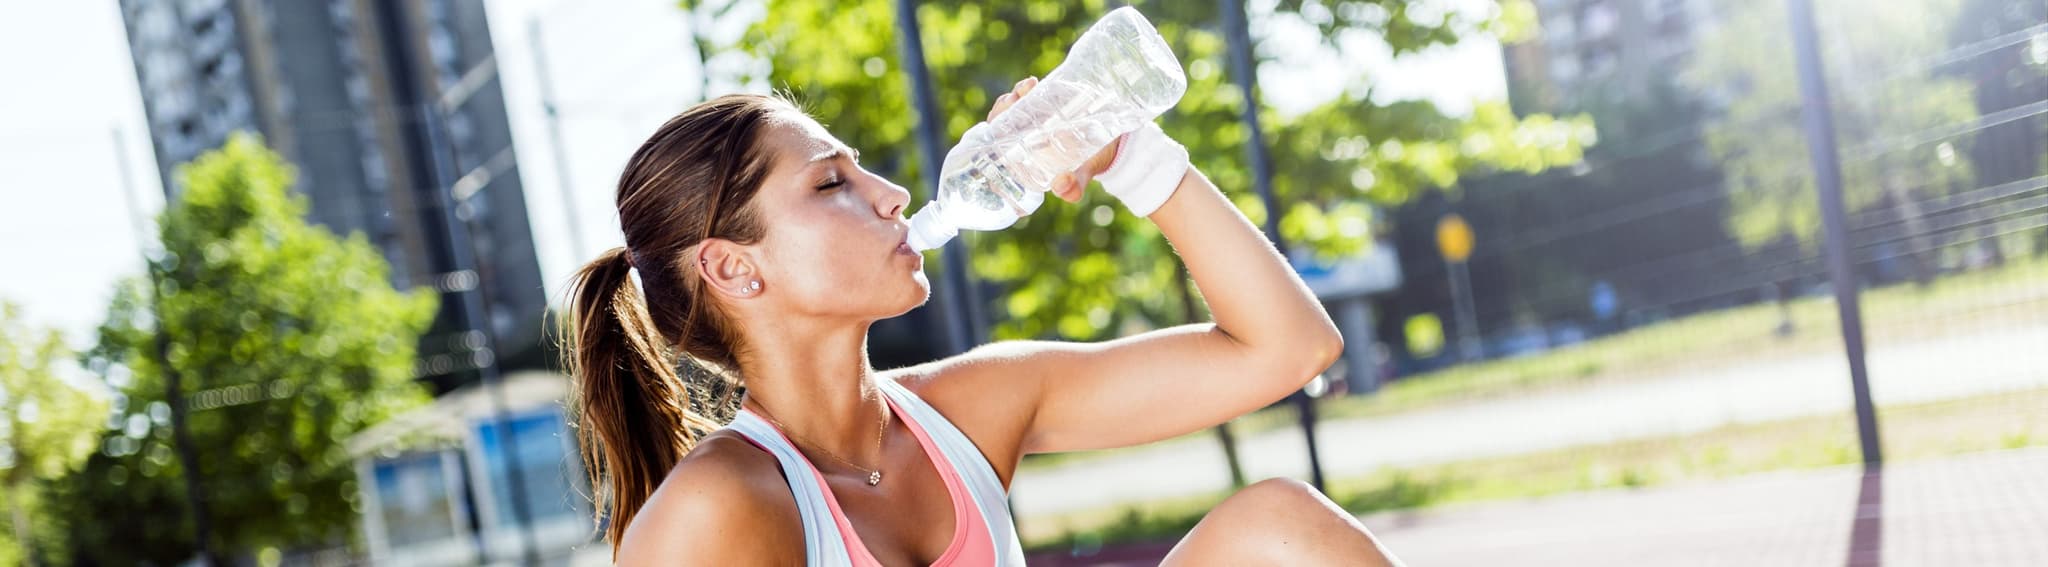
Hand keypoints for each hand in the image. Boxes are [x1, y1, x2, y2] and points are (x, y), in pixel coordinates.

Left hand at [987, 76, 1120, 203]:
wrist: (1110, 136)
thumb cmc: (1090, 161)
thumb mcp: (1082, 173)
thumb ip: (1073, 186)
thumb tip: (1062, 188)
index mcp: (1025, 160)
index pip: (997, 156)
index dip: (991, 148)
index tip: (997, 141)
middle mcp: (1022, 140)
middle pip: (997, 129)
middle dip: (998, 116)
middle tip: (1010, 106)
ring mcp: (1029, 119)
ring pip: (1007, 110)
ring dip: (1009, 100)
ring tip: (1023, 93)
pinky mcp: (1039, 102)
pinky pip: (1023, 95)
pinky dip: (1023, 88)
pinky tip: (1032, 84)